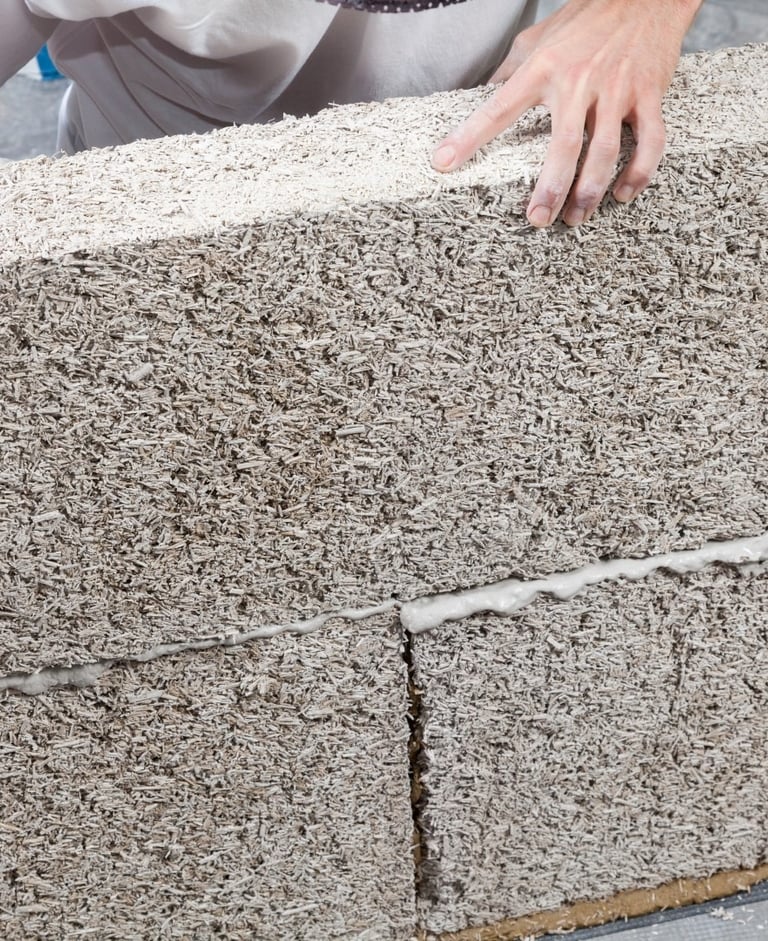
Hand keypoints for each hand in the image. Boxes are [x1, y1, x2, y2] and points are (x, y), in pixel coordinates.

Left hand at [431, 0, 702, 226]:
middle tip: (538, 219)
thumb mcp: (537, 37)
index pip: (498, 108)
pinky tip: (622, 193)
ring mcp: (617, 89)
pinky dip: (639, 172)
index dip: (469, 136)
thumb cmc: (585, 18)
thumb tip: (482, 96)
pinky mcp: (649, 94)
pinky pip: (651, 141)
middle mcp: (579, 81)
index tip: (444, 163)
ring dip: (590, 191)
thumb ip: (510, 70)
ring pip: (606, 150)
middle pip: (563, 144)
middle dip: (551, 188)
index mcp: (543, 68)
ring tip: (576, 216)